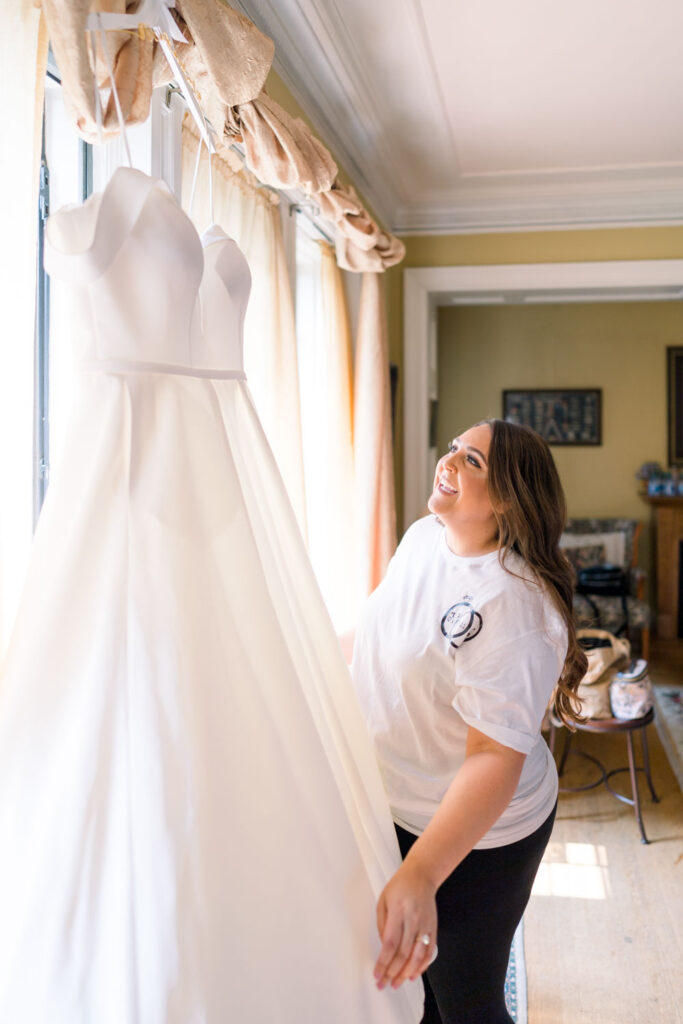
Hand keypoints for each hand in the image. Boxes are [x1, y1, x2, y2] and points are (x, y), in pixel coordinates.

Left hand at [374, 860, 437, 990]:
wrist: (422, 875)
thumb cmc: (399, 887)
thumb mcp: (383, 901)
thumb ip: (382, 925)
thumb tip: (385, 949)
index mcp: (399, 911)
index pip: (390, 943)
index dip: (384, 962)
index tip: (377, 975)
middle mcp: (414, 919)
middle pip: (404, 953)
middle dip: (393, 973)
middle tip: (384, 985)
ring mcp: (426, 925)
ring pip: (417, 956)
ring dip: (407, 973)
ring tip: (397, 983)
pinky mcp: (433, 928)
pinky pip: (429, 951)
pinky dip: (422, 966)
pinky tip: (413, 974)